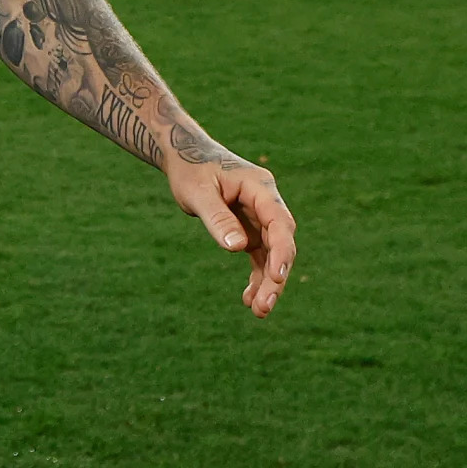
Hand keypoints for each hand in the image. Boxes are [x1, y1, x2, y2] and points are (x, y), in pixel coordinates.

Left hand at [167, 152, 295, 318]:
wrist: (184, 156)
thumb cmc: (190, 169)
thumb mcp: (197, 192)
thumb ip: (217, 218)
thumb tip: (238, 247)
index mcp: (260, 187)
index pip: (279, 222)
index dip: (281, 251)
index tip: (276, 276)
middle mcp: (265, 203)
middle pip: (280, 243)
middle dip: (275, 276)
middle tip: (264, 306)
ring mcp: (260, 217)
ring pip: (272, 254)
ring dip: (267, 282)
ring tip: (258, 311)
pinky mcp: (250, 228)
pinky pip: (259, 256)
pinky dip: (256, 276)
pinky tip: (248, 300)